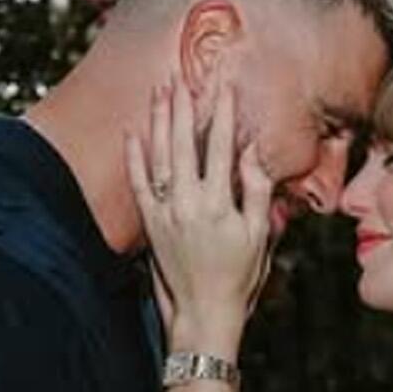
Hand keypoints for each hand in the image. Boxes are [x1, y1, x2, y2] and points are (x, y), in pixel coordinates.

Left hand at [124, 77, 273, 348]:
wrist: (203, 315)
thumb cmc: (238, 279)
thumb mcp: (259, 236)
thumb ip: (256, 191)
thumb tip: (252, 153)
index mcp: (219, 204)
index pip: (221, 146)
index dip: (223, 112)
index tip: (224, 84)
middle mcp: (188, 204)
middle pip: (184, 143)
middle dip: (183, 106)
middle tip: (182, 76)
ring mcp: (165, 213)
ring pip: (158, 156)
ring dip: (159, 120)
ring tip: (160, 90)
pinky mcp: (151, 224)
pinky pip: (138, 183)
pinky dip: (134, 156)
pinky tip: (133, 132)